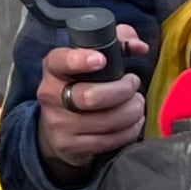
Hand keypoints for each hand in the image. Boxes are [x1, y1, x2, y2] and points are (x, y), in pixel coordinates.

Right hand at [32, 37, 148, 181]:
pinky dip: (129, 130)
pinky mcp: (71, 146)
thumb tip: (139, 46)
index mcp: (53, 69)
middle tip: (133, 85)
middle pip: (91, 96)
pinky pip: (109, 140)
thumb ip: (117, 43)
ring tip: (137, 103)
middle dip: (123, 90)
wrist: (56, 129)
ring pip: (106, 121)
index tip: (101, 60)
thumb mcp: (92, 60)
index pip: (60, 61)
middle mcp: (51, 95)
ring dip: (132, 111)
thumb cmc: (82, 85)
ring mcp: (59, 124)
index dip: (80, 60)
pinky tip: (133, 122)